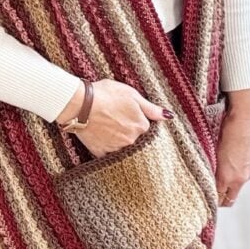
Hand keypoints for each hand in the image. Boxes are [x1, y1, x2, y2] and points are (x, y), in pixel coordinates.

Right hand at [55, 79, 173, 158]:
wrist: (80, 104)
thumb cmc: (106, 95)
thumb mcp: (132, 95)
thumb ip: (151, 108)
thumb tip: (169, 116)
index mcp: (141, 126)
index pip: (145, 126)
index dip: (137, 118)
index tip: (128, 113)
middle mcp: (131, 140)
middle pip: (135, 138)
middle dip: (128, 130)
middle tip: (115, 118)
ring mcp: (116, 148)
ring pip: (122, 147)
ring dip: (118, 139)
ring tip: (106, 125)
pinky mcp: (101, 153)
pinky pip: (107, 153)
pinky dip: (105, 146)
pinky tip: (100, 136)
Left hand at [215, 86, 249, 207]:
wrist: (246, 115)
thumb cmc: (226, 128)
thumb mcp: (213, 149)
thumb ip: (210, 167)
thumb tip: (203, 175)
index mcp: (228, 176)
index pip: (218, 198)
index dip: (209, 199)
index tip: (201, 197)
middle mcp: (240, 177)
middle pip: (228, 199)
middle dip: (219, 199)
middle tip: (208, 194)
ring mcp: (248, 171)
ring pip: (235, 189)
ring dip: (227, 188)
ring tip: (215, 179)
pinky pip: (241, 177)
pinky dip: (234, 177)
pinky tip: (227, 167)